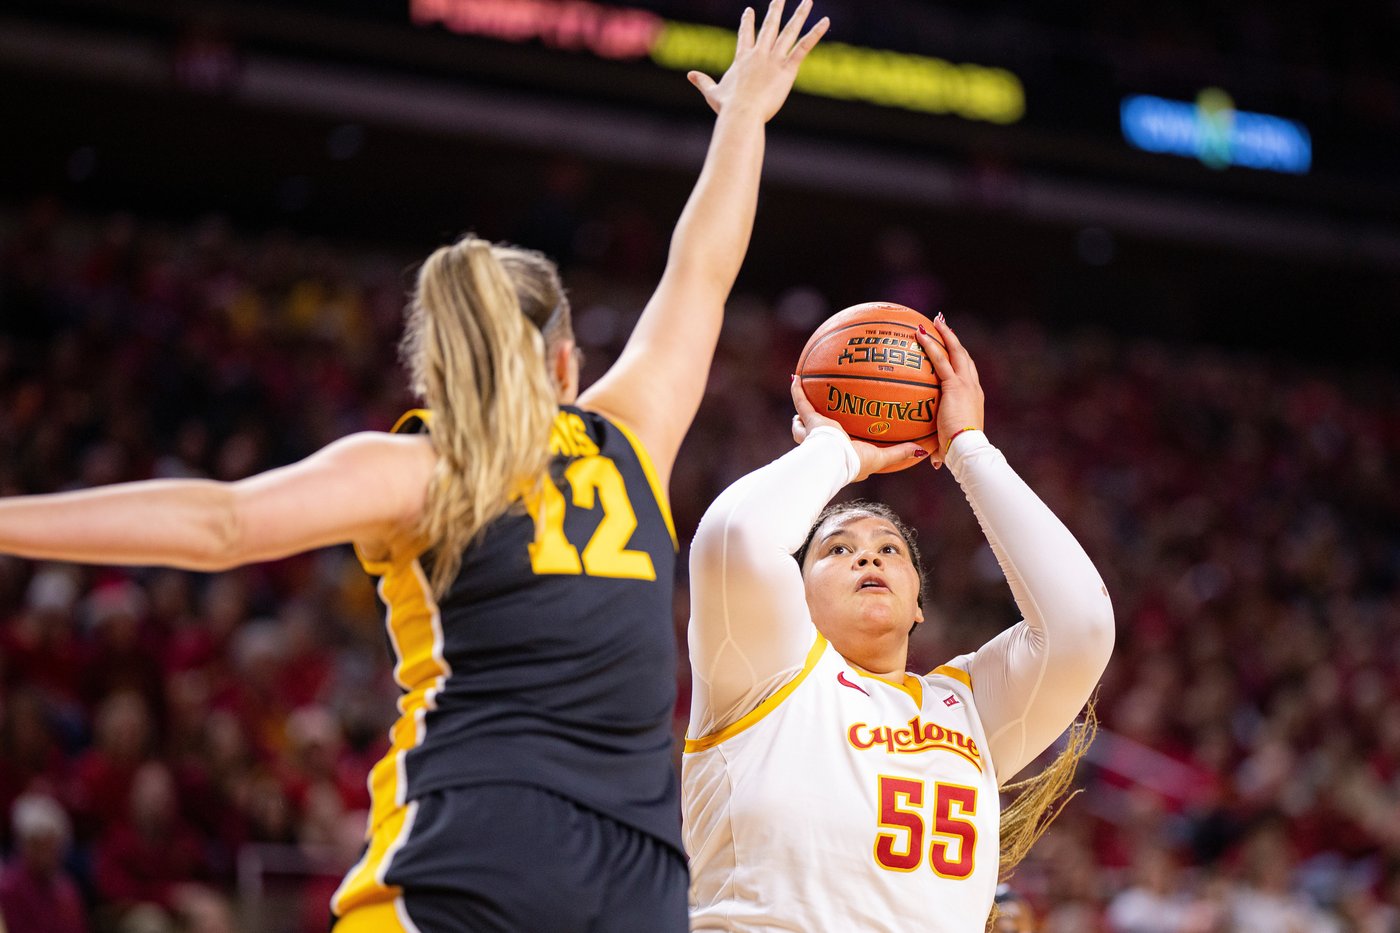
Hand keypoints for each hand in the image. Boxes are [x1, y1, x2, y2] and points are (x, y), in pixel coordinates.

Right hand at [688, 0, 829, 121]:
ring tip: (808, 1)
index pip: (745, 36)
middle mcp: (758, 54)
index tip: (749, 12)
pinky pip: (804, 47)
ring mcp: (774, 59)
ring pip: (789, 32)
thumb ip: (703, 82)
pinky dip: (815, 34)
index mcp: (742, 59)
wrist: (742, 113)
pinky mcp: (787, 68)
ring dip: (799, 15)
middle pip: (769, 27)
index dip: (747, 23)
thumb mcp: (713, 93)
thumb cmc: (728, 107)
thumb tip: (690, 75)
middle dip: (775, 11)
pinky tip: (825, 22)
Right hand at [790, 375, 927, 481]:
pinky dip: (797, 391)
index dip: (842, 443)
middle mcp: (825, 443)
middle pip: (816, 436)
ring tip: (805, 400)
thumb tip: (921, 449)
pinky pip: (801, 402)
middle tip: (820, 417)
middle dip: (813, 429)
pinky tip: (796, 377)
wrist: (834, 459)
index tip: (848, 435)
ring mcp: (814, 432)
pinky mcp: (810, 421)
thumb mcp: (881, 458)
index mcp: (840, 453)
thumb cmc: (855, 462)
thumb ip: (900, 452)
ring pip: (802, 423)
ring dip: (801, 415)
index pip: (840, 447)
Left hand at [914, 314, 984, 468]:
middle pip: (964, 356)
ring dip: (945, 334)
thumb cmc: (959, 452)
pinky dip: (930, 344)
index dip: (960, 359)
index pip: (967, 373)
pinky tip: (919, 334)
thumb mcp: (949, 446)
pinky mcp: (955, 385)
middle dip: (954, 339)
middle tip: (943, 325)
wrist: (967, 448)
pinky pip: (939, 359)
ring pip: (955, 352)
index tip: (952, 349)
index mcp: (973, 398)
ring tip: (934, 320)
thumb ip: (939, 449)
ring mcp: (966, 384)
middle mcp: (973, 387)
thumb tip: (933, 461)